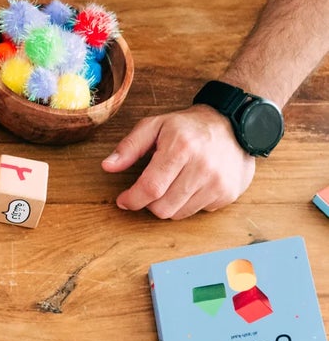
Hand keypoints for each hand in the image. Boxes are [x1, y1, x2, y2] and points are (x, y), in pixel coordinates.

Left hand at [102, 105, 255, 217]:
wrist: (233, 126)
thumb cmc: (187, 127)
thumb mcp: (154, 126)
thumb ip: (129, 147)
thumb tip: (107, 167)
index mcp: (180, 148)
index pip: (151, 187)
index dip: (132, 199)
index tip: (123, 200)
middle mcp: (202, 168)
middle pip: (163, 207)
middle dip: (147, 203)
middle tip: (148, 188)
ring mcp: (218, 183)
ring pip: (178, 214)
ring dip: (166, 205)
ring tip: (169, 184)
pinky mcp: (228, 194)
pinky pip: (197, 212)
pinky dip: (186, 204)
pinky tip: (189, 185)